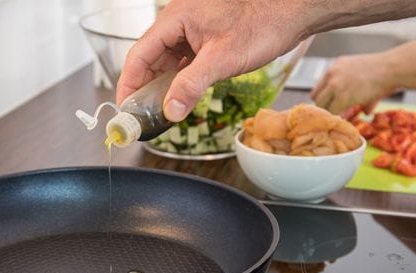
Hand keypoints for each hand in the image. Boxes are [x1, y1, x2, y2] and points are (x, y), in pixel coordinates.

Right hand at [116, 0, 309, 121]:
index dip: (128, 84)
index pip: (138, 55)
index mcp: (174, 19)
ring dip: (161, 86)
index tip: (125, 108)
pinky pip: (182, 61)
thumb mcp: (221, 59)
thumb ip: (191, 85)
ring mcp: (191, 30)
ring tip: (157, 112)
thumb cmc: (261, 23)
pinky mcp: (204, 38)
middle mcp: (178, 22)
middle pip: (148, 59)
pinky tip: (179, 97)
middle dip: (143, 88)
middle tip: (140, 116)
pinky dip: (178, 80)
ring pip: (165, 62)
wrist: (290, 13)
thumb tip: (170, 111)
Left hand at [311, 53, 395, 115]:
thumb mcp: (368, 78)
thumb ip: (361, 93)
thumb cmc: (387, 72)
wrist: (394, 68)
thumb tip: (366, 112)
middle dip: (325, 106)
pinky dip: (337, 118)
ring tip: (341, 118)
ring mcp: (335, 84)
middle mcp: (332, 73)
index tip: (332, 105)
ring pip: (322, 105)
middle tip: (335, 114)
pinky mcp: (342, 96)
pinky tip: (344, 120)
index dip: (325, 98)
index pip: (320, 85)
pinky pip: (333, 111)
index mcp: (337, 65)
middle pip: (316, 96)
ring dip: (331, 113)